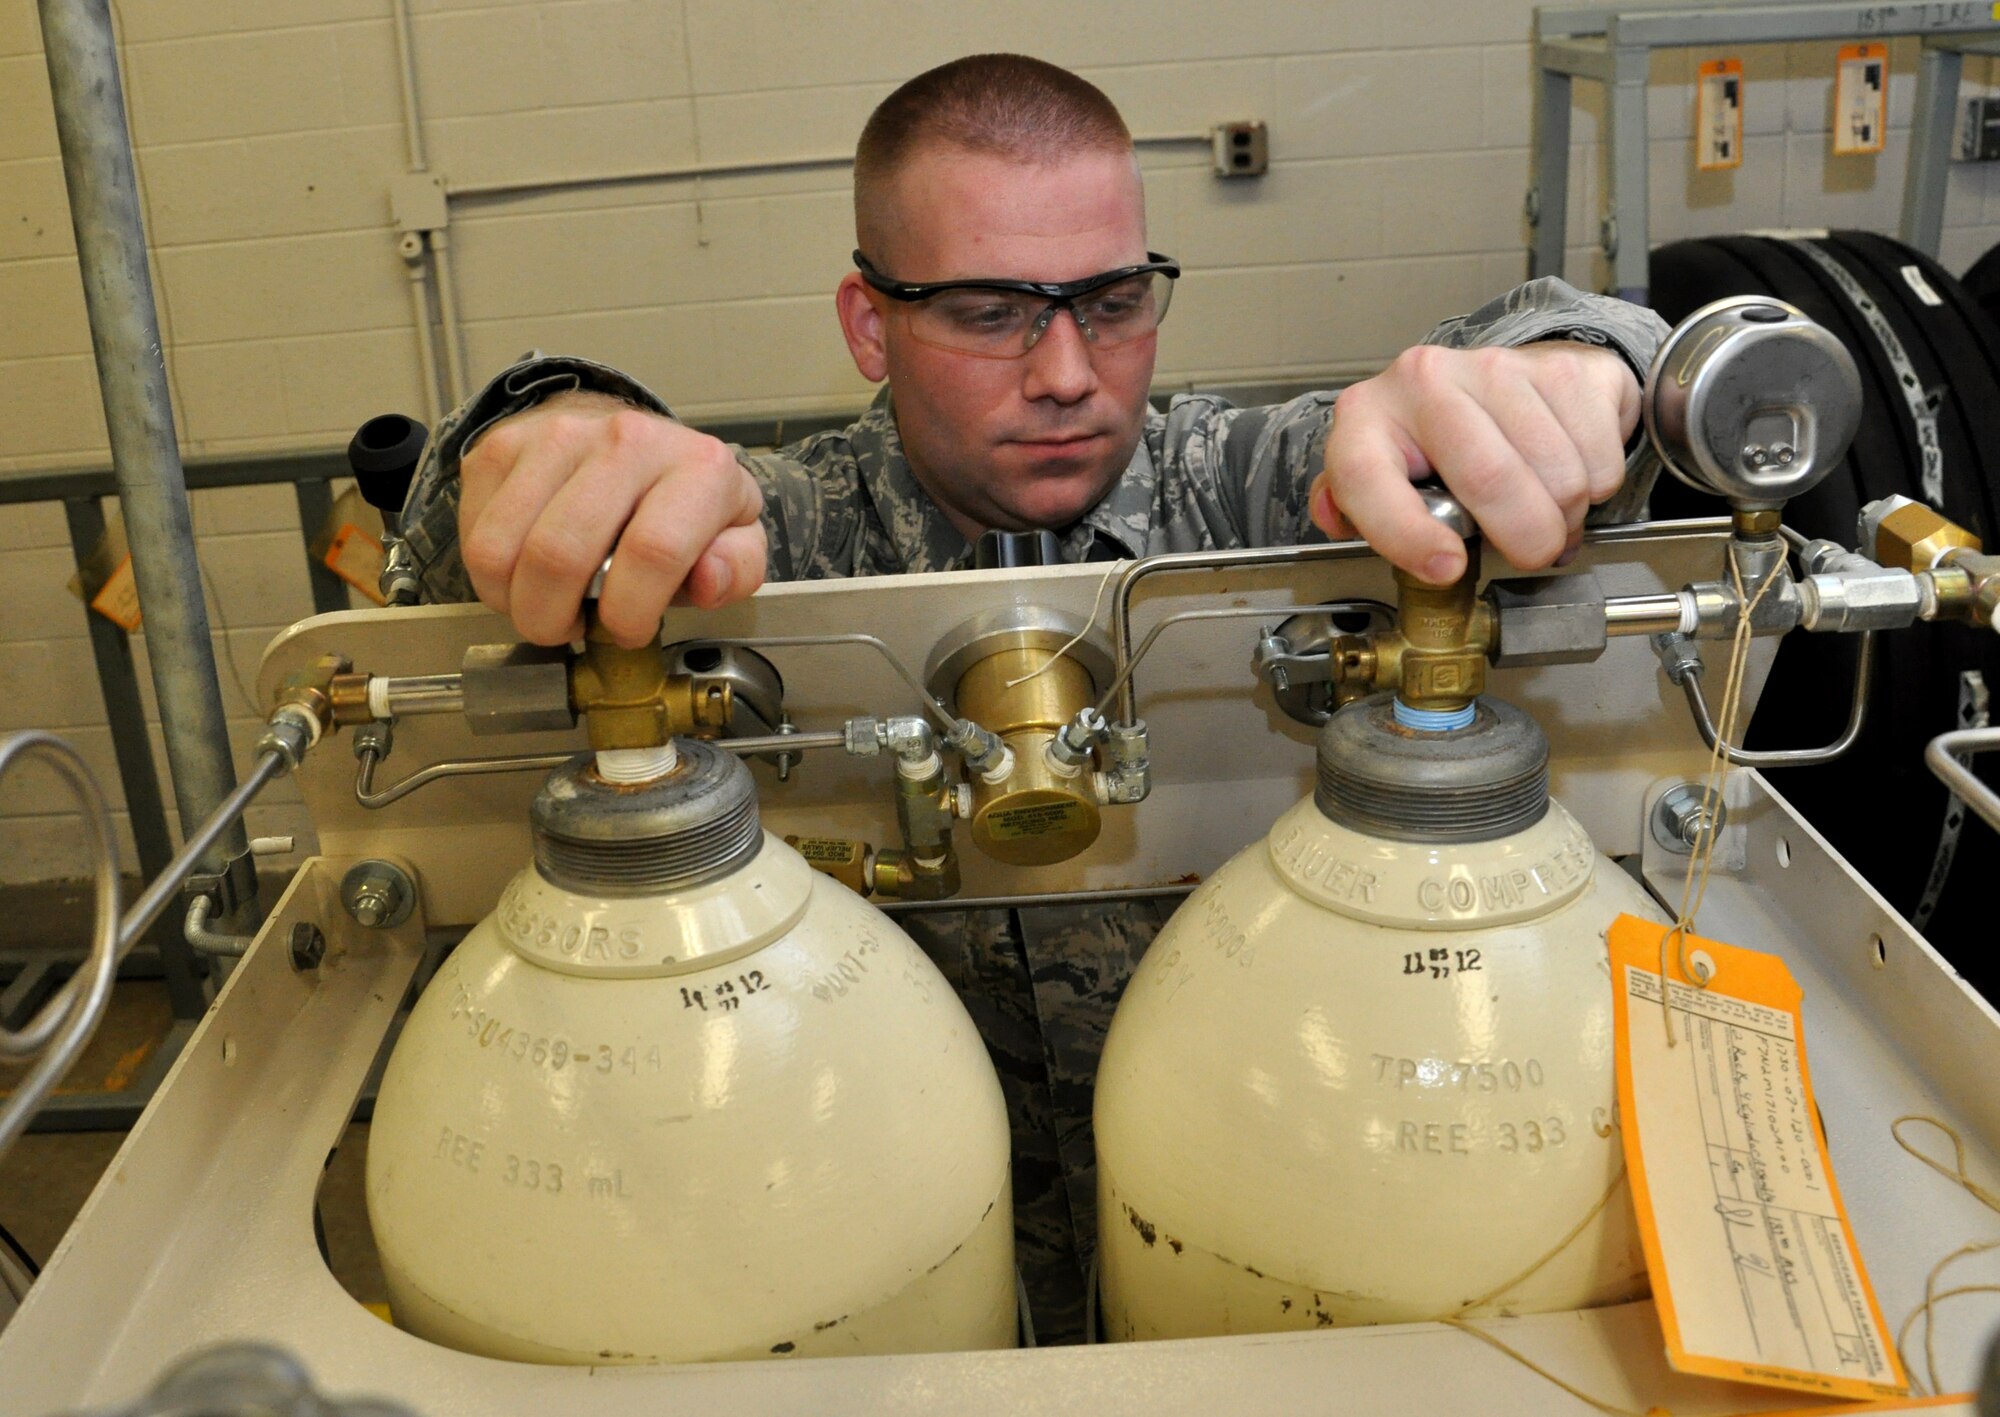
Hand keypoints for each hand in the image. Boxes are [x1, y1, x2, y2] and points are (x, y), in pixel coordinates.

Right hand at [458, 391, 767, 646]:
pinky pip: (474, 535)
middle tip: (569, 630)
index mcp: (697, 468)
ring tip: (546, 604)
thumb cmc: (682, 504)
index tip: (626, 631)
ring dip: (516, 603)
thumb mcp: (734, 539)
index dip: (630, 614)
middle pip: (560, 554)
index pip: (652, 551)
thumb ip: (735, 570)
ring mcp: (556, 437)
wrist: (631, 440)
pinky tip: (525, 573)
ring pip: (502, 550)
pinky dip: (492, 578)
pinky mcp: (503, 446)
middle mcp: (625, 441)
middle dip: (555, 620)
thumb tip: (707, 580)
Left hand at [1307, 342, 1639, 580]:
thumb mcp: (1380, 476)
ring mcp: (1497, 367)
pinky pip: (1599, 456)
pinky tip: (1570, 471)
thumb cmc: (1432, 446)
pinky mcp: (1564, 368)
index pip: (1368, 477)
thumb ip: (1353, 506)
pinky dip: (1598, 485)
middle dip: (1524, 540)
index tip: (1447, 569)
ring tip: (1548, 513)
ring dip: (1566, 517)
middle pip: (1489, 479)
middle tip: (1531, 554)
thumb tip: (1334, 518)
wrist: (1500, 382)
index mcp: (1367, 417)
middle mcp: (1425, 380)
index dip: (1407, 536)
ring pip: (1557, 475)